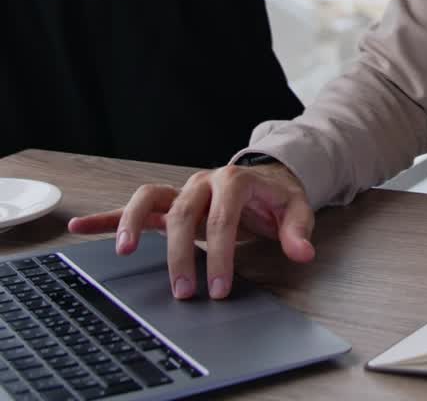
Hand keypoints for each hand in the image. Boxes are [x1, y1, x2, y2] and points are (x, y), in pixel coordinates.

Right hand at [67, 163, 314, 300]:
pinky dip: (107, 216)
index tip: (220, 289)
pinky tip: (80, 226)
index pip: (222, 219)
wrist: (268, 177)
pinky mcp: (167, 200)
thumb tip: (303, 252)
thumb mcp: (296, 209)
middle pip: (183, 213)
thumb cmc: (278, 196)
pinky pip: (133, 206)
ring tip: (123, 251)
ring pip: (150, 197)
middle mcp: (204, 181)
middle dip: (180, 254)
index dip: (221, 255)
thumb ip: (297, 231)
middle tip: (184, 292)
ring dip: (132, 222)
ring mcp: (182, 189)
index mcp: (236, 179)